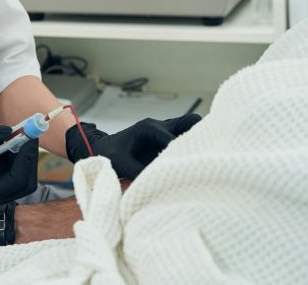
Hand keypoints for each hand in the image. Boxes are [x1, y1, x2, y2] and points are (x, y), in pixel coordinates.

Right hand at [0, 122, 38, 206]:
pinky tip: (8, 142)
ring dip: (24, 155)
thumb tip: (11, 131)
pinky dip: (18, 155)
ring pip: (24, 176)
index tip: (28, 138)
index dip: (26, 159)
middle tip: (30, 136)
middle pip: (26, 182)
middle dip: (29, 159)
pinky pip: (17, 170)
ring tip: (16, 136)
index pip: (17, 180)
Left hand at [65, 114, 201, 178]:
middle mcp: (159, 126)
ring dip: (198, 141)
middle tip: (207, 158)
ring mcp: (163, 130)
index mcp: (149, 128)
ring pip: (189, 128)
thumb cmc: (109, 155)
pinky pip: (184, 137)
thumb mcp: (122, 164)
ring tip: (205, 161)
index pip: (175, 139)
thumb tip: (160, 185)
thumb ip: (140, 173)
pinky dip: (191, 146)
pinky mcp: (164, 139)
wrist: (100, 149)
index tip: (193, 169)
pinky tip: (195, 163)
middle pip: (191, 122)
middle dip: (201, 136)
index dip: (185, 154)